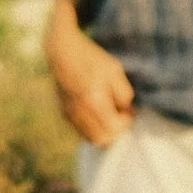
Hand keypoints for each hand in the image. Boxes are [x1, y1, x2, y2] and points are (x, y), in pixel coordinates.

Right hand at [46, 11, 135, 145]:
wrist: (62, 52)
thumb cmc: (91, 58)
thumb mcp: (114, 70)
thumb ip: (123, 93)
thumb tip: (128, 111)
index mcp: (94, 100)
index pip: (114, 128)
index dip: (126, 122)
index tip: (129, 110)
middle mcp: (80, 112)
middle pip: (102, 140)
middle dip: (116, 131)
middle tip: (121, 115)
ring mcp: (70, 114)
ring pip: (91, 138)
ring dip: (105, 131)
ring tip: (110, 113)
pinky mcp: (65, 114)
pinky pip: (82, 131)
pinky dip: (94, 128)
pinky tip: (99, 112)